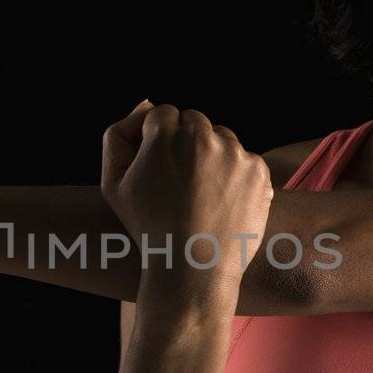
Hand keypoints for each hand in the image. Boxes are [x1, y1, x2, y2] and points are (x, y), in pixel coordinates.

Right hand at [100, 100, 273, 280]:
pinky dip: (235, 176)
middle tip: (180, 183)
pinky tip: (221, 203)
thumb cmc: (148, 227)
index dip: (158, 141)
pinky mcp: (259, 171)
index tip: (159, 169)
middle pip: (194, 122)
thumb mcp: (113, 184)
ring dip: (212, 157)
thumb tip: (146, 104)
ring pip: (222, 139)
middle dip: (186, 143)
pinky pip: (244, 160)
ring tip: (201, 197)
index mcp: (165, 135)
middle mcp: (202, 137)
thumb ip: (119, 135)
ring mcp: (235, 153)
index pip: (163, 114)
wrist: (194, 268)